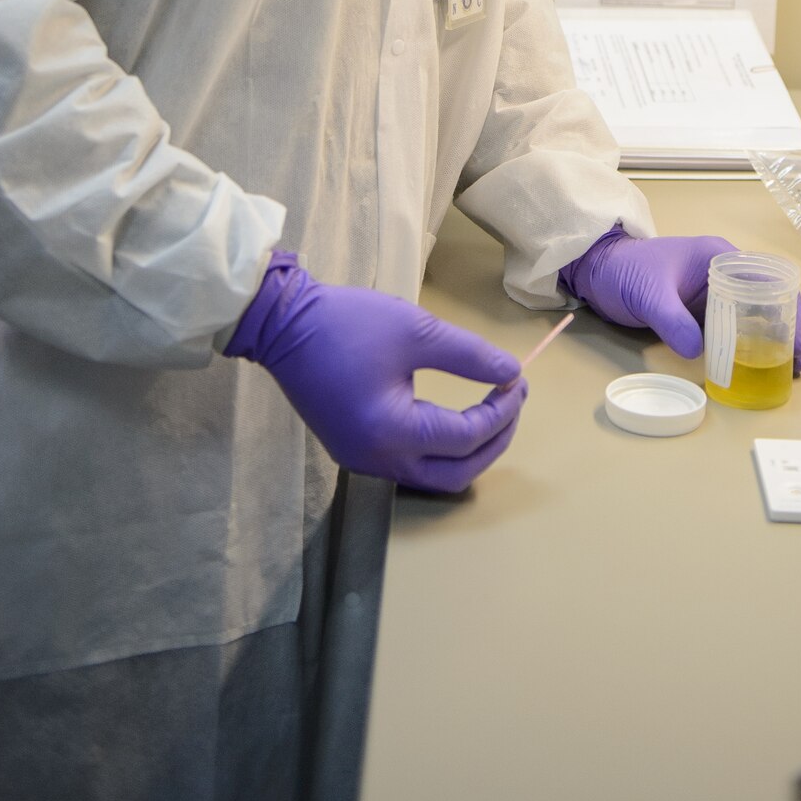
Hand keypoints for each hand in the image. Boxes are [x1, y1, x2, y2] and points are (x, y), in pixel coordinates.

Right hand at [225, 255, 526, 491]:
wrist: (281, 324)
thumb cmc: (348, 324)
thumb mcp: (416, 331)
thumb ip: (468, 356)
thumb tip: (510, 374)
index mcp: (392, 433)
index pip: (466, 437)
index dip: (502, 411)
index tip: (518, 380)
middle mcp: (377, 460)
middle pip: (455, 475)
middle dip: (494, 442)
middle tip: (511, 403)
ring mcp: (361, 460)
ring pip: (433, 476)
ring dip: (468, 449)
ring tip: (490, 409)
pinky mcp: (352, 450)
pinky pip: (409, 464)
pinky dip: (439, 448)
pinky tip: (452, 417)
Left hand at [561, 230, 800, 372]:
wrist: (598, 269)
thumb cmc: (625, 271)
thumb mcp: (649, 295)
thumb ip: (673, 321)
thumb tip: (698, 351)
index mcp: (720, 258)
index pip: (769, 285)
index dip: (791, 314)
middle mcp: (725, 272)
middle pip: (773, 300)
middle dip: (796, 329)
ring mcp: (715, 291)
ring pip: (759, 314)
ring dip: (780, 337)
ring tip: (799, 366)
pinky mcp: (704, 308)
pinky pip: (738, 325)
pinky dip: (756, 342)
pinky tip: (766, 362)